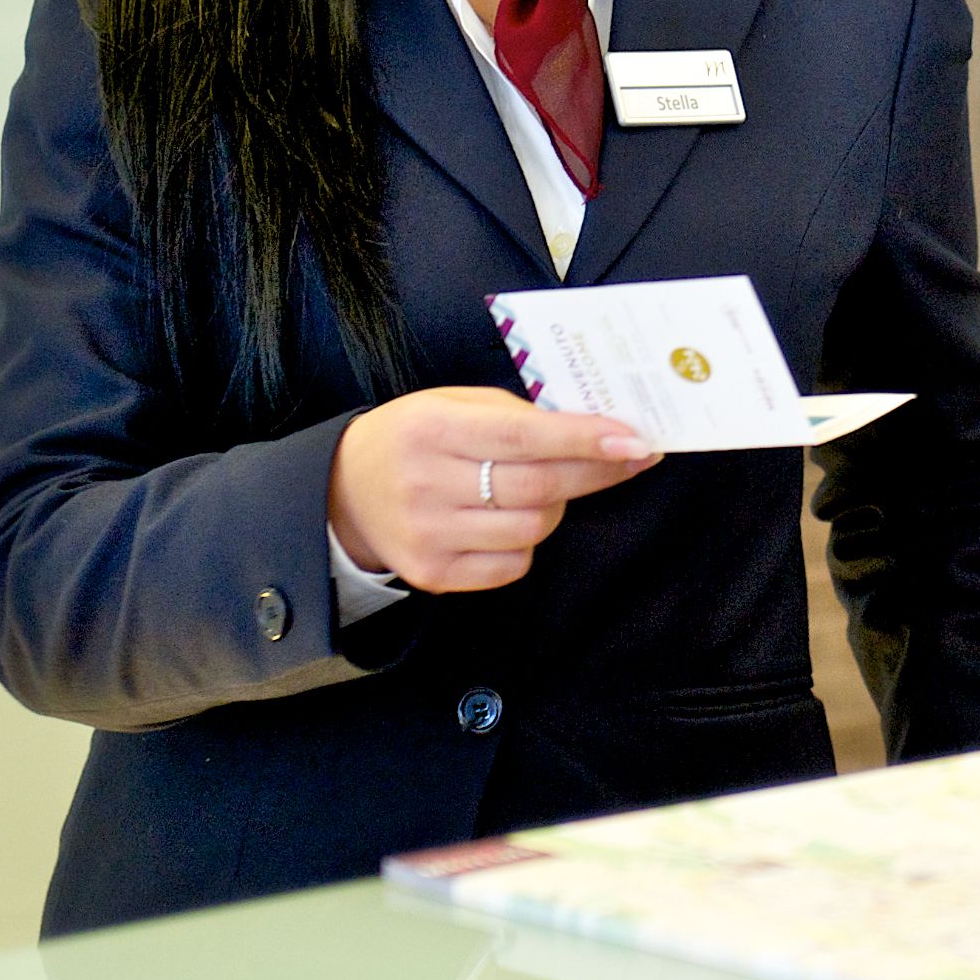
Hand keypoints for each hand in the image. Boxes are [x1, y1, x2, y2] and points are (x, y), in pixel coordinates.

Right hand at [329, 388, 659, 593]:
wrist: (345, 490)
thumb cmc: (417, 437)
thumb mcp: (454, 405)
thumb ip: (518, 416)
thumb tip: (597, 433)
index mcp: (432, 429)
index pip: (524, 436)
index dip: (585, 440)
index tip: (634, 441)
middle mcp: (426, 483)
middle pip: (537, 487)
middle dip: (595, 472)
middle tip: (630, 458)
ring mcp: (428, 535)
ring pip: (532, 530)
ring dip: (557, 507)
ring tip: (544, 487)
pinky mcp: (433, 574)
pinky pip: (512, 564)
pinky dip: (528, 542)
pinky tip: (510, 519)